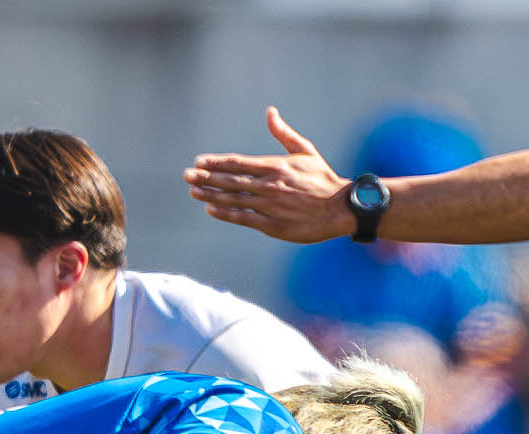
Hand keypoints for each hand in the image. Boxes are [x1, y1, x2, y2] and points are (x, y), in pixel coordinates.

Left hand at [186, 107, 352, 243]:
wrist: (342, 209)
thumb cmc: (323, 179)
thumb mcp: (305, 151)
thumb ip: (283, 133)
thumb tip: (270, 112)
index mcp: (275, 166)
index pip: (237, 162)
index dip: (215, 162)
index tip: (199, 161)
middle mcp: (269, 186)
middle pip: (230, 180)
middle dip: (205, 177)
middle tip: (186, 175)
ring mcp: (270, 206)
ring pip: (233, 199)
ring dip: (210, 194)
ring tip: (193, 191)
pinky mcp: (274, 225)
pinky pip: (244, 218)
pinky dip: (226, 213)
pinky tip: (212, 208)